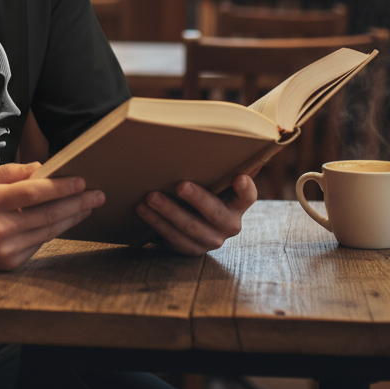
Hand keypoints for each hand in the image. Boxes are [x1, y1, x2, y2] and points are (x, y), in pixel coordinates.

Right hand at [0, 162, 104, 274]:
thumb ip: (9, 173)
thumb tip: (40, 169)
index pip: (32, 193)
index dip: (59, 187)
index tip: (80, 180)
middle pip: (46, 215)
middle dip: (76, 203)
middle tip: (97, 194)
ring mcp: (5, 250)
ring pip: (47, 231)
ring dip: (72, 218)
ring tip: (89, 206)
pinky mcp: (9, 263)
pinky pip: (39, 244)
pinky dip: (55, 231)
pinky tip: (68, 220)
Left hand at [136, 174, 256, 255]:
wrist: (192, 220)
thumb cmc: (204, 190)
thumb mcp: (214, 180)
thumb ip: (221, 165)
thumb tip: (239, 139)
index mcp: (237, 205)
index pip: (247, 197)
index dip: (245, 189)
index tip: (239, 177)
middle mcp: (228, 225)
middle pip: (215, 213)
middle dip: (197, 199)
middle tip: (180, 185)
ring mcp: (210, 239)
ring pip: (189, 227)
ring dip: (168, 211)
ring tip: (151, 196)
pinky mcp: (191, 249)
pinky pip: (173, 238)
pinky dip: (156, 222)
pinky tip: (142, 209)